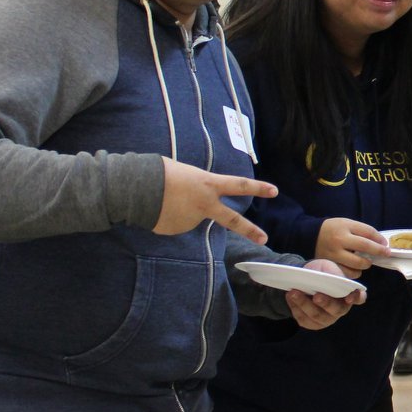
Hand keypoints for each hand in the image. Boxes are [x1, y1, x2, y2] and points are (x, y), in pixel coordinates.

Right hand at [156, 157, 274, 244]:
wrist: (136, 190)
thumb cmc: (160, 173)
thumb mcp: (185, 172)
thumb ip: (197, 185)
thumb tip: (196, 198)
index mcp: (208, 184)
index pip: (238, 185)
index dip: (257, 188)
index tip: (275, 191)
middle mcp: (204, 205)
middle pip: (232, 220)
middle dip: (250, 230)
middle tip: (264, 239)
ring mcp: (192, 220)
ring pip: (192, 217)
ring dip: (182, 210)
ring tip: (164, 198)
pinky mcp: (178, 230)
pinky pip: (177, 223)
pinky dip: (170, 217)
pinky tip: (159, 209)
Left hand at [284, 263, 362, 329]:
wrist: (303, 279)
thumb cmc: (320, 273)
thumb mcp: (326, 267)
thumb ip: (332, 272)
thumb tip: (335, 279)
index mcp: (348, 294)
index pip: (359, 298)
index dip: (356, 298)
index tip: (349, 296)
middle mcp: (340, 309)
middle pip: (336, 309)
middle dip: (325, 303)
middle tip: (316, 296)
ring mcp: (326, 318)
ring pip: (317, 316)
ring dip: (304, 304)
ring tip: (293, 292)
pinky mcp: (312, 323)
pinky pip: (304, 319)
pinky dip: (296, 308)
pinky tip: (290, 297)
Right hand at [317, 217, 391, 273]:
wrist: (310, 235)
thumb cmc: (333, 229)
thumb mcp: (346, 224)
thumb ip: (362, 231)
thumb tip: (380, 242)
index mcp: (345, 226)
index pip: (368, 232)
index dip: (380, 239)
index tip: (385, 244)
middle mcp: (339, 240)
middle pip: (365, 246)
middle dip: (379, 251)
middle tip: (386, 254)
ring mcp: (334, 253)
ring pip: (357, 263)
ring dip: (366, 264)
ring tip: (366, 261)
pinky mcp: (330, 265)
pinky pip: (347, 273)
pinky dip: (354, 272)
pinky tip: (354, 267)